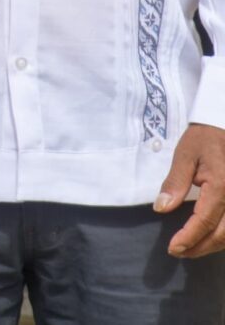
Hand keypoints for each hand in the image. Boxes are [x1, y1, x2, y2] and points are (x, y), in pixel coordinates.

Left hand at [158, 122, 224, 256]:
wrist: (223, 127)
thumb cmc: (203, 140)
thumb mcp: (184, 156)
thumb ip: (174, 183)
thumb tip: (161, 208)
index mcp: (222, 186)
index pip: (205, 221)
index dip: (189, 238)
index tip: (173, 248)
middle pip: (222, 234)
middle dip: (200, 247)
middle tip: (178, 252)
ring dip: (213, 246)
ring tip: (190, 249)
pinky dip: (223, 237)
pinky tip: (208, 239)